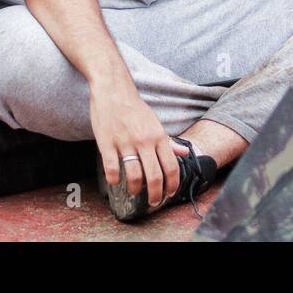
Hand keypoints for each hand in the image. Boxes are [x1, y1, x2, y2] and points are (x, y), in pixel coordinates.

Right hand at [90, 83, 189, 206]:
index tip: (169, 194)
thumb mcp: (155, 123)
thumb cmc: (135, 108)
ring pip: (134, 175)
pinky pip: (112, 168)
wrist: (113, 90)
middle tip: (153, 202)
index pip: (171, 167)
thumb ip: (169, 141)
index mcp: (158, 136)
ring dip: (135, 189)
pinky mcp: (107, 143)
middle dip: (155, 195)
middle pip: (154, 176)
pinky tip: (115, 181)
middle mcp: (144, 141)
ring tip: (134, 192)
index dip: (172, 185)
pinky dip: (113, 179)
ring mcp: (125, 142)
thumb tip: (185, 153)